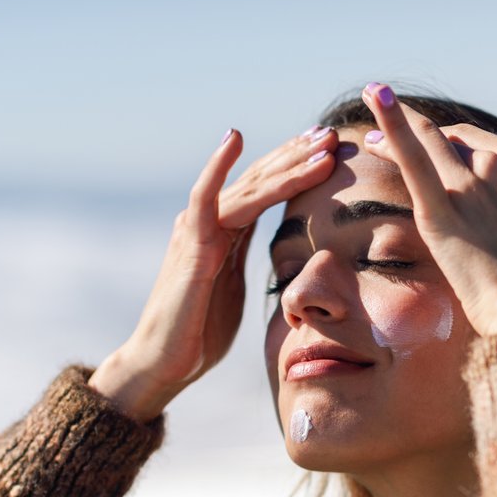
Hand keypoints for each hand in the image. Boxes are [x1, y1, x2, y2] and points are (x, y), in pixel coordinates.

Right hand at [90, 126, 338, 420]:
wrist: (163, 363)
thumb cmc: (199, 332)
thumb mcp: (234, 288)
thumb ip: (247, 261)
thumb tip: (277, 257)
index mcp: (225, 231)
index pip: (266, 189)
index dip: (297, 167)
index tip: (330, 150)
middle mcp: (210, 221)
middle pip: (260, 178)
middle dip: (297, 155)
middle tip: (332, 133)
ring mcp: (198, 230)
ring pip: (248, 186)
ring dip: (286, 164)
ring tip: (318, 144)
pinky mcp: (190, 246)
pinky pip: (205, 199)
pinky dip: (218, 167)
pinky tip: (234, 138)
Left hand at [359, 83, 496, 335]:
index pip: (481, 143)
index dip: (455, 142)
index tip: (435, 145)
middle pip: (450, 141)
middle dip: (421, 134)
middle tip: (384, 135)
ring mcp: (467, 187)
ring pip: (426, 142)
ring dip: (395, 124)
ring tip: (370, 115)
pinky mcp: (439, 212)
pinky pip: (412, 158)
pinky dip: (392, 124)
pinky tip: (375, 96)